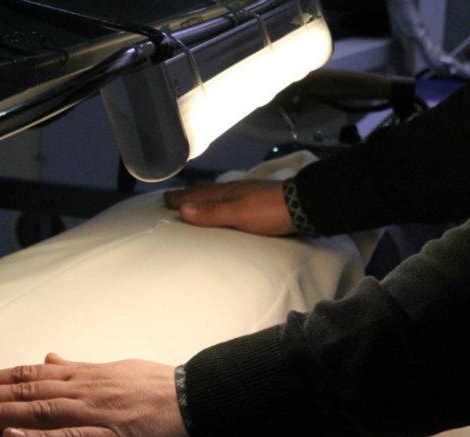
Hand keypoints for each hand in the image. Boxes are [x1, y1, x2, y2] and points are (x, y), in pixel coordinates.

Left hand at [0, 353, 207, 436]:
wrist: (209, 404)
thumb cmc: (166, 391)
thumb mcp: (119, 370)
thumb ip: (81, 368)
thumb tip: (50, 358)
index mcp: (85, 377)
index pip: (28, 376)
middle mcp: (83, 391)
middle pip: (23, 391)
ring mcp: (96, 415)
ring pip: (36, 412)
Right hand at [163, 180, 294, 235]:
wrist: (305, 206)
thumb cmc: (269, 211)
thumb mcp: (238, 214)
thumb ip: (212, 213)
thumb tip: (183, 210)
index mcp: (227, 193)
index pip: (198, 196)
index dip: (181, 198)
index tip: (164, 198)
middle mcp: (235, 190)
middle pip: (206, 193)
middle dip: (188, 196)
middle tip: (172, 197)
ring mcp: (248, 195)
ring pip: (218, 195)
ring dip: (203, 198)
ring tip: (193, 200)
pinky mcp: (259, 202)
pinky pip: (230, 201)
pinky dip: (219, 202)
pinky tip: (224, 205)